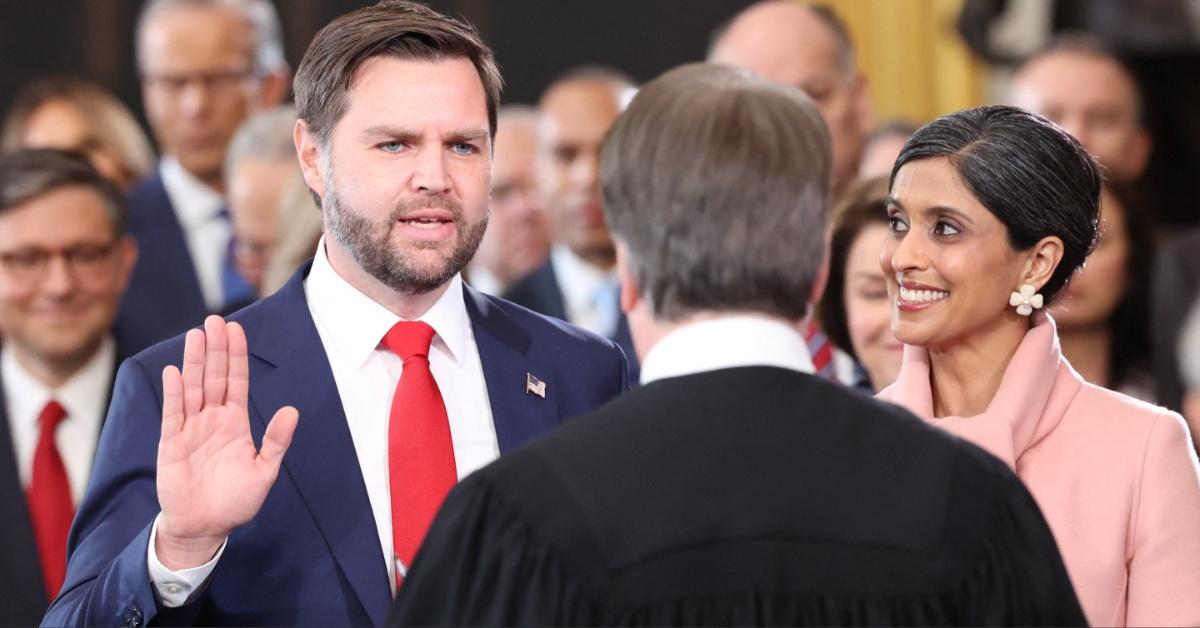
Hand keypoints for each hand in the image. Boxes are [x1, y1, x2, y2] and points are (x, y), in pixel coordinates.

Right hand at [155, 315, 298, 569]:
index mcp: (235, 423)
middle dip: (216, 349)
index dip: (236, 356)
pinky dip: (174, 393)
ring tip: (196, 335)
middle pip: (214, 377)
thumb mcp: (264, 471)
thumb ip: (276, 441)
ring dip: (195, 362)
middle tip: (215, 320)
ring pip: (194, 388)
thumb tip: (291, 411)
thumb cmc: (235, 501)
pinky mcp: (172, 443)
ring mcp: (191, 429)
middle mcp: (213, 420)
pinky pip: (173, 413)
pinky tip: (174, 371)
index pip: (236, 382)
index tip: (236, 330)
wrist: (205, 527)